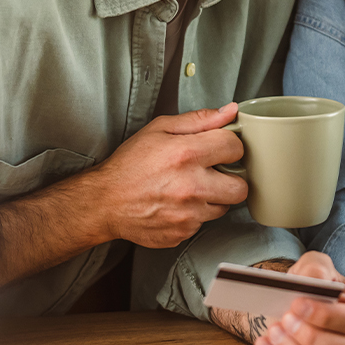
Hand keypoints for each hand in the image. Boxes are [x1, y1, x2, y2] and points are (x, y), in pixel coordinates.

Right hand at [91, 103, 247, 247]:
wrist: (104, 202)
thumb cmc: (129, 164)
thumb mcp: (159, 129)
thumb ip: (199, 120)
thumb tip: (229, 111)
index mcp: (187, 155)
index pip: (235, 148)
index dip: (229, 146)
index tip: (220, 149)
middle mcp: (191, 187)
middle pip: (240, 187)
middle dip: (231, 178)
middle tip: (214, 173)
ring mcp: (188, 215)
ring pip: (223, 207)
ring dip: (213, 198)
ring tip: (190, 188)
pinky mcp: (182, 233)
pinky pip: (202, 223)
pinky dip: (194, 214)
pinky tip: (177, 204)